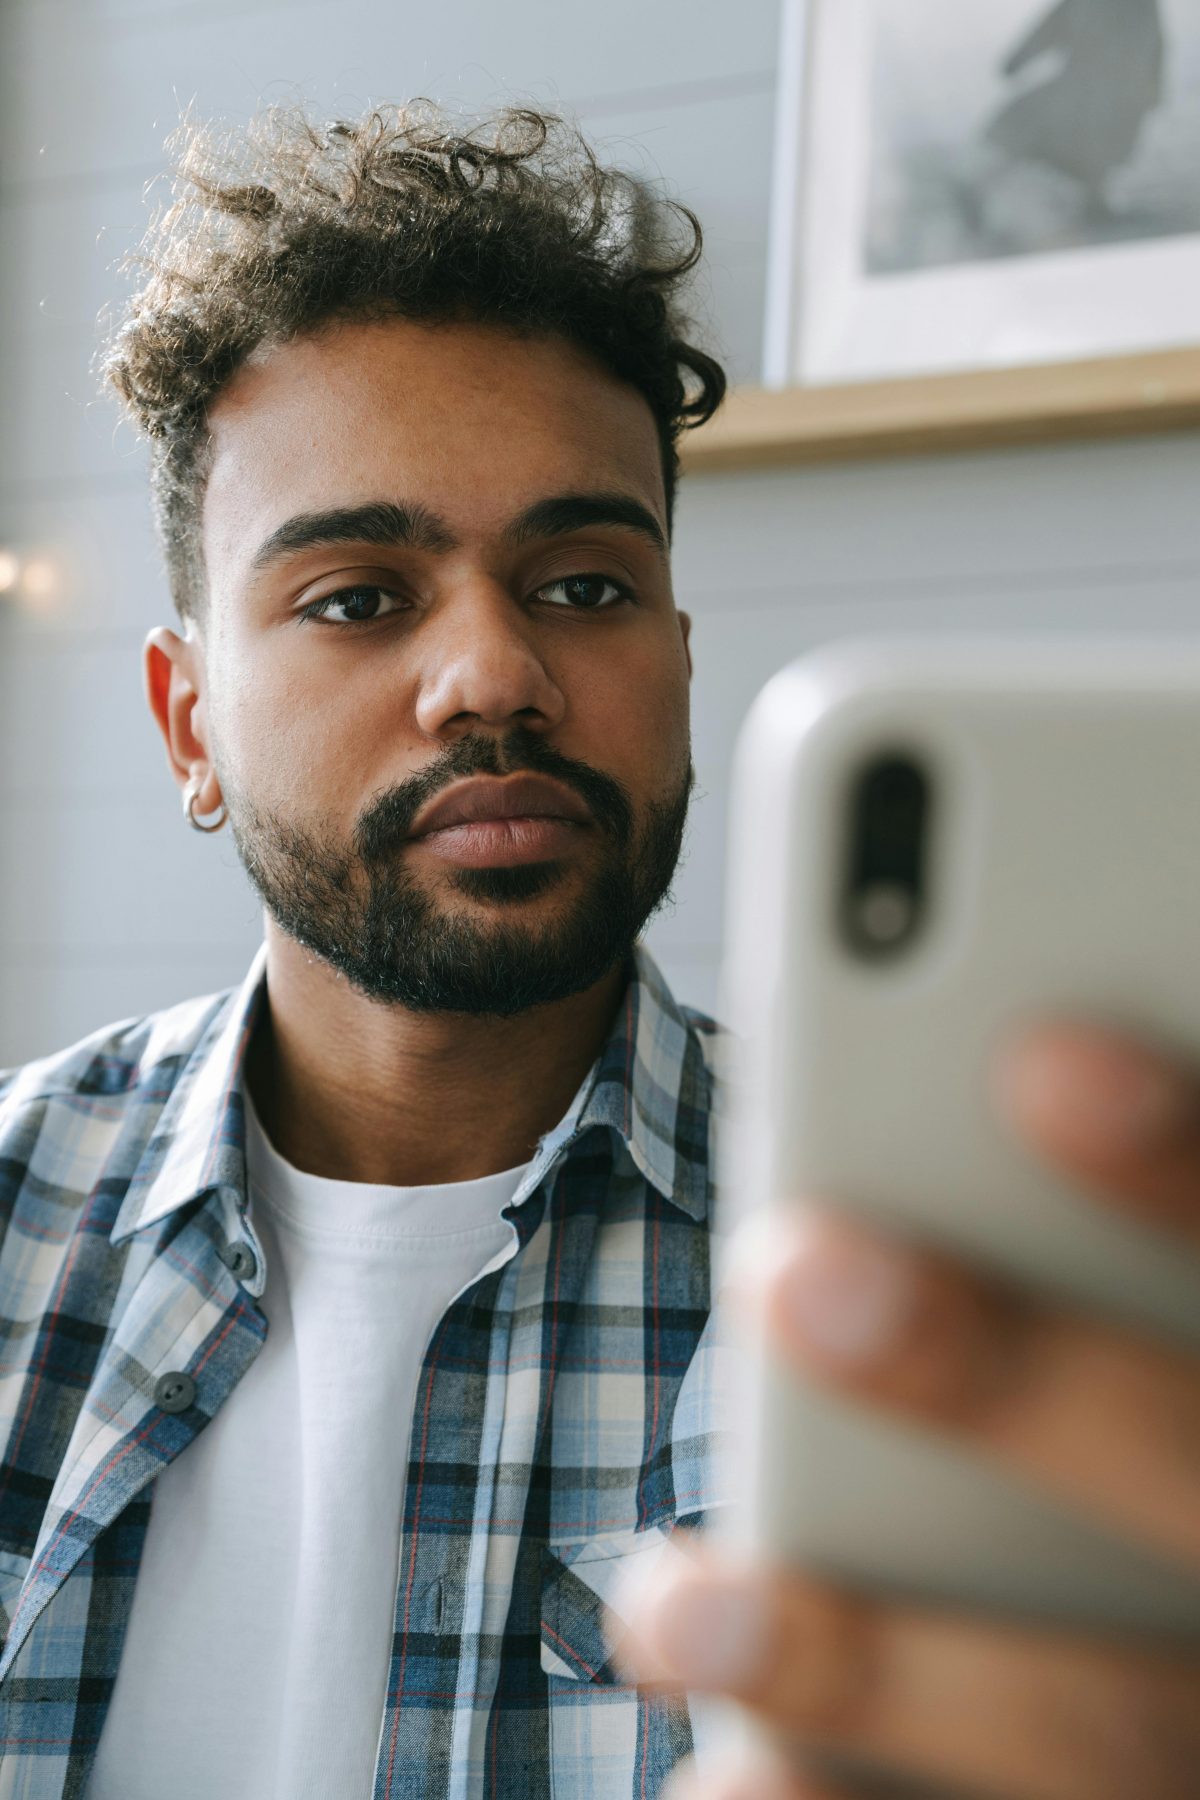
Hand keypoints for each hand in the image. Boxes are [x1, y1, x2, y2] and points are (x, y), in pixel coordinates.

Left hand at [608, 1023, 1199, 1799]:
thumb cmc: (1173, 1438)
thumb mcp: (1176, 1332)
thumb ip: (1132, 1247)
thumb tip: (1009, 1057)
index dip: (1186, 1165)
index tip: (1044, 1056)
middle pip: (1192, 1479)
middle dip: (1003, 1377)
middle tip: (799, 1267)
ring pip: (1097, 1733)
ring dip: (871, 1664)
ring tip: (671, 1602)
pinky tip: (720, 1782)